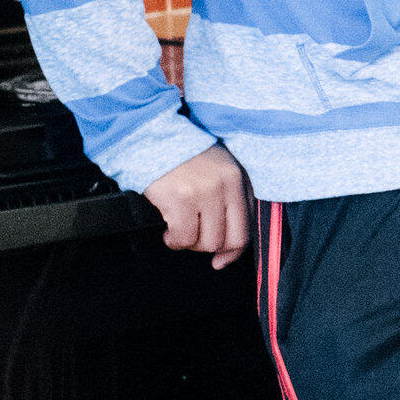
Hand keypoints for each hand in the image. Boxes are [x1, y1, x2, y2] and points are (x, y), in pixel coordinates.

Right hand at [146, 143, 252, 268]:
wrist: (152, 138)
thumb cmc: (182, 159)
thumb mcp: (216, 171)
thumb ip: (228, 199)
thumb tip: (227, 248)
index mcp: (237, 179)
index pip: (247, 227)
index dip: (234, 251)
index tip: (221, 260)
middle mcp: (225, 185)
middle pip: (228, 240)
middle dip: (208, 248)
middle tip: (192, 239)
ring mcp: (204, 192)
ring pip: (206, 243)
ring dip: (189, 243)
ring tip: (178, 230)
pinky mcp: (181, 198)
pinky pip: (183, 238)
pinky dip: (174, 241)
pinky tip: (167, 230)